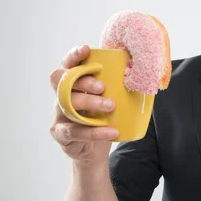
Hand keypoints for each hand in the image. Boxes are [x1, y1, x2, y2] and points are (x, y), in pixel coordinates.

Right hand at [49, 45, 118, 166]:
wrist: (95, 149)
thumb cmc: (104, 117)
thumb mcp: (112, 99)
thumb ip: (119, 84)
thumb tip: (141, 67)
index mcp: (74, 82)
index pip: (68, 64)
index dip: (74, 56)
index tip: (86, 50)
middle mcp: (62, 95)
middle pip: (63, 81)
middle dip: (83, 81)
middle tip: (103, 87)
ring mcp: (59, 114)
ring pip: (67, 104)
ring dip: (90, 103)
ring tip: (111, 106)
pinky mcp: (61, 133)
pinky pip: (74, 131)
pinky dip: (94, 132)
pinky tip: (111, 131)